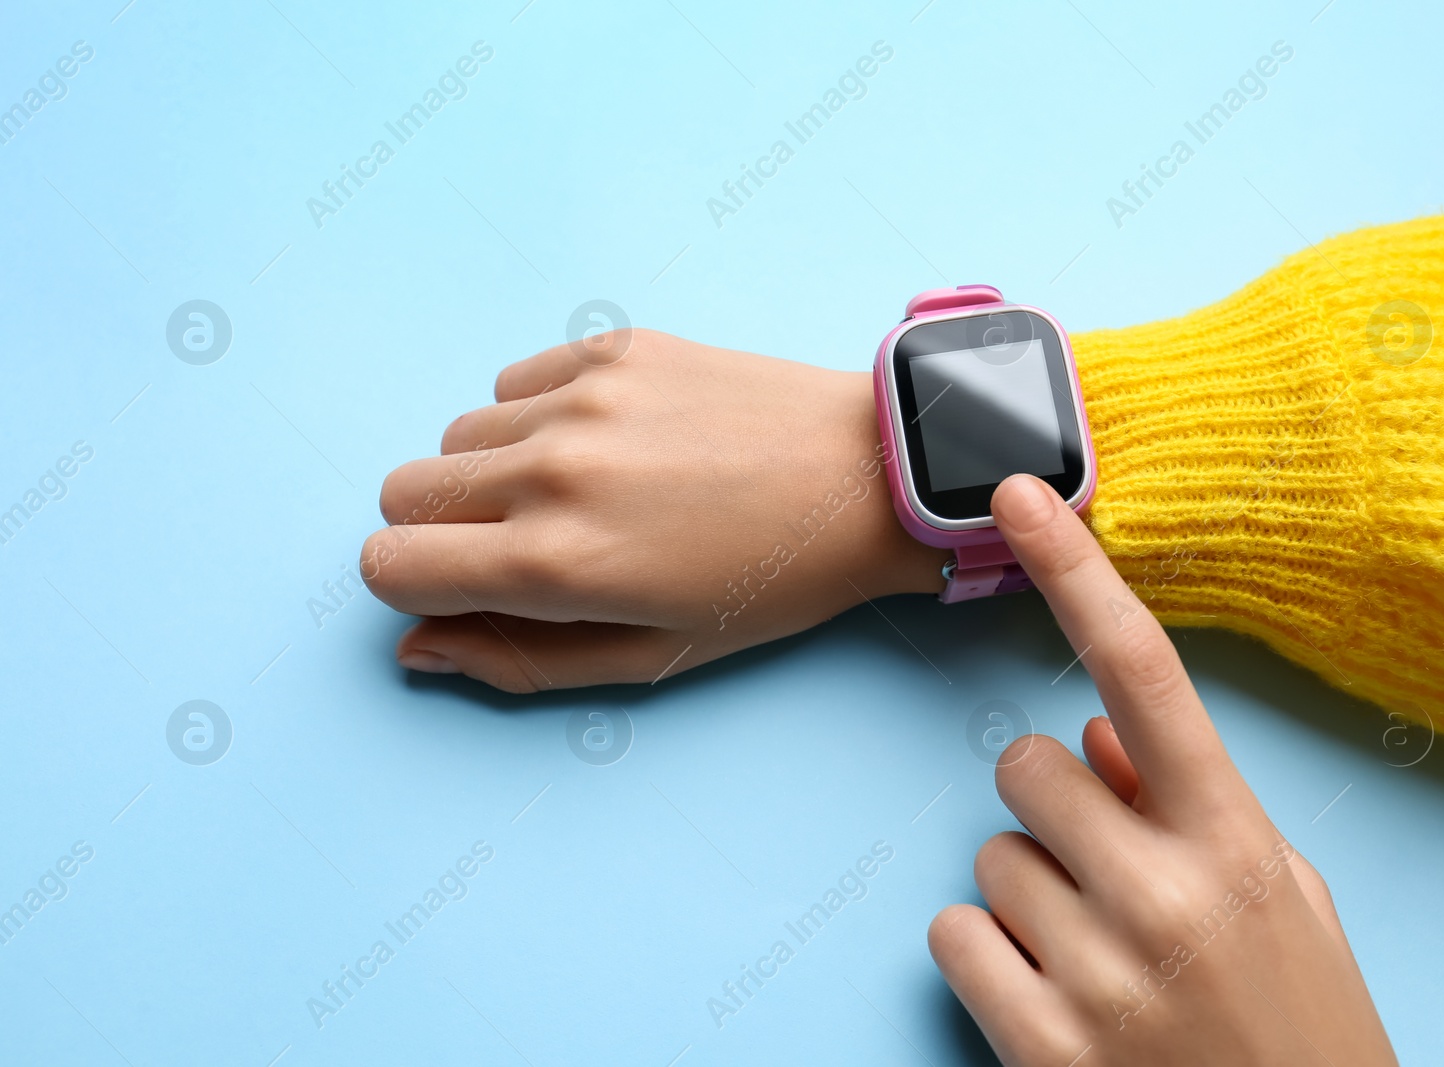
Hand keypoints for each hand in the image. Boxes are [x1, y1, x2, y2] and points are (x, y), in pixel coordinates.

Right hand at [360, 330, 947, 690]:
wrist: (866, 477)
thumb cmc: (768, 584)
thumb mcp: (653, 657)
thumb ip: (520, 661)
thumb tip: (418, 649)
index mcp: (555, 562)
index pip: (387, 564)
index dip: (415, 588)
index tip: (470, 590)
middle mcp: (549, 471)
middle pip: (402, 493)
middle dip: (443, 532)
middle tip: (529, 547)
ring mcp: (579, 398)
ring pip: (456, 436)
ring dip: (491, 473)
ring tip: (584, 494)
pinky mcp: (612, 348)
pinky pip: (513, 382)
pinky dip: (533, 416)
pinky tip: (610, 441)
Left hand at [928, 475, 1396, 1065]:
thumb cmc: (1296, 1021)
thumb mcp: (1284, 897)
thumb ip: (1190, 799)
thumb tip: (1092, 724)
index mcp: (1235, 842)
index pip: (1143, 673)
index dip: (1077, 572)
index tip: (1018, 497)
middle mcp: (1167, 894)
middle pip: (1025, 764)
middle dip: (1050, 805)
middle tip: (1103, 869)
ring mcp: (1101, 972)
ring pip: (988, 855)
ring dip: (1028, 893)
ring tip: (1099, 952)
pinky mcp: (1042, 1045)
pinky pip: (952, 935)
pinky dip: (987, 956)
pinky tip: (1052, 995)